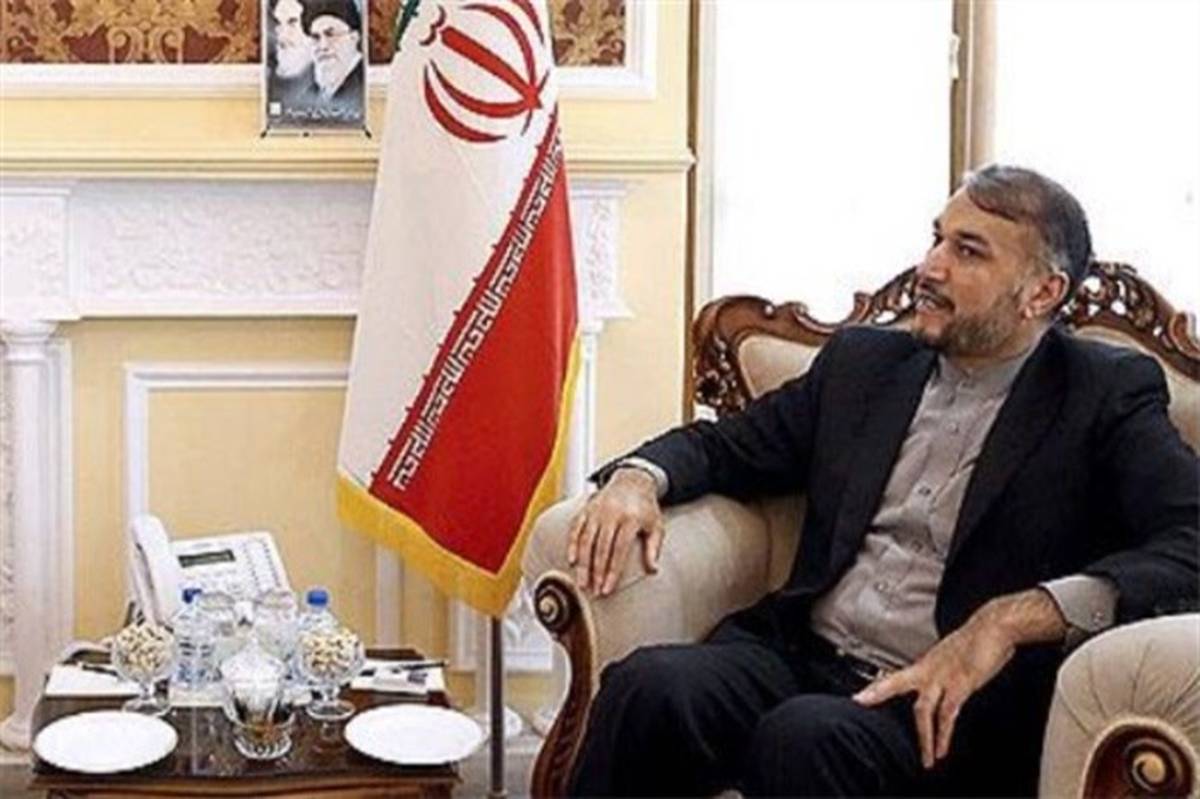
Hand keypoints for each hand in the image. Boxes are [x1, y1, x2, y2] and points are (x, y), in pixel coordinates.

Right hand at [567, 468, 664, 596]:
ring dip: (583, 564)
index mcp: (630, 519)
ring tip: (582, 582)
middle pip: (601, 548)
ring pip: (586, 540)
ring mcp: (597, 511)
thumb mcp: (656, 525)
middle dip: (596, 572)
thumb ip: (653, 548)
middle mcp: (611, 514)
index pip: (619, 550)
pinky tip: (571, 560)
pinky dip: (572, 544)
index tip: (607, 588)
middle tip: (593, 591)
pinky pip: (576, 528)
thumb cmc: (645, 507)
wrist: (632, 480)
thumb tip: (653, 570)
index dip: (612, 571)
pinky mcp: (586, 509)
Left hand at [852, 613, 1016, 768]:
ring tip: (925, 758)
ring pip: (922, 710)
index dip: (879, 685)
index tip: (861, 694)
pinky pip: (947, 715)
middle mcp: (929, 669)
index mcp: (927, 662)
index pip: (898, 675)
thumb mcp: (954, 653)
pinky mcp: (960, 685)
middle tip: (858, 701)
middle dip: (877, 693)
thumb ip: (944, 668)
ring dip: (924, 737)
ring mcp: (943, 676)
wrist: (994, 626)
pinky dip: (943, 735)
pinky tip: (942, 749)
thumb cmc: (978, 638)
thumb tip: (942, 679)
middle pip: (896, 682)